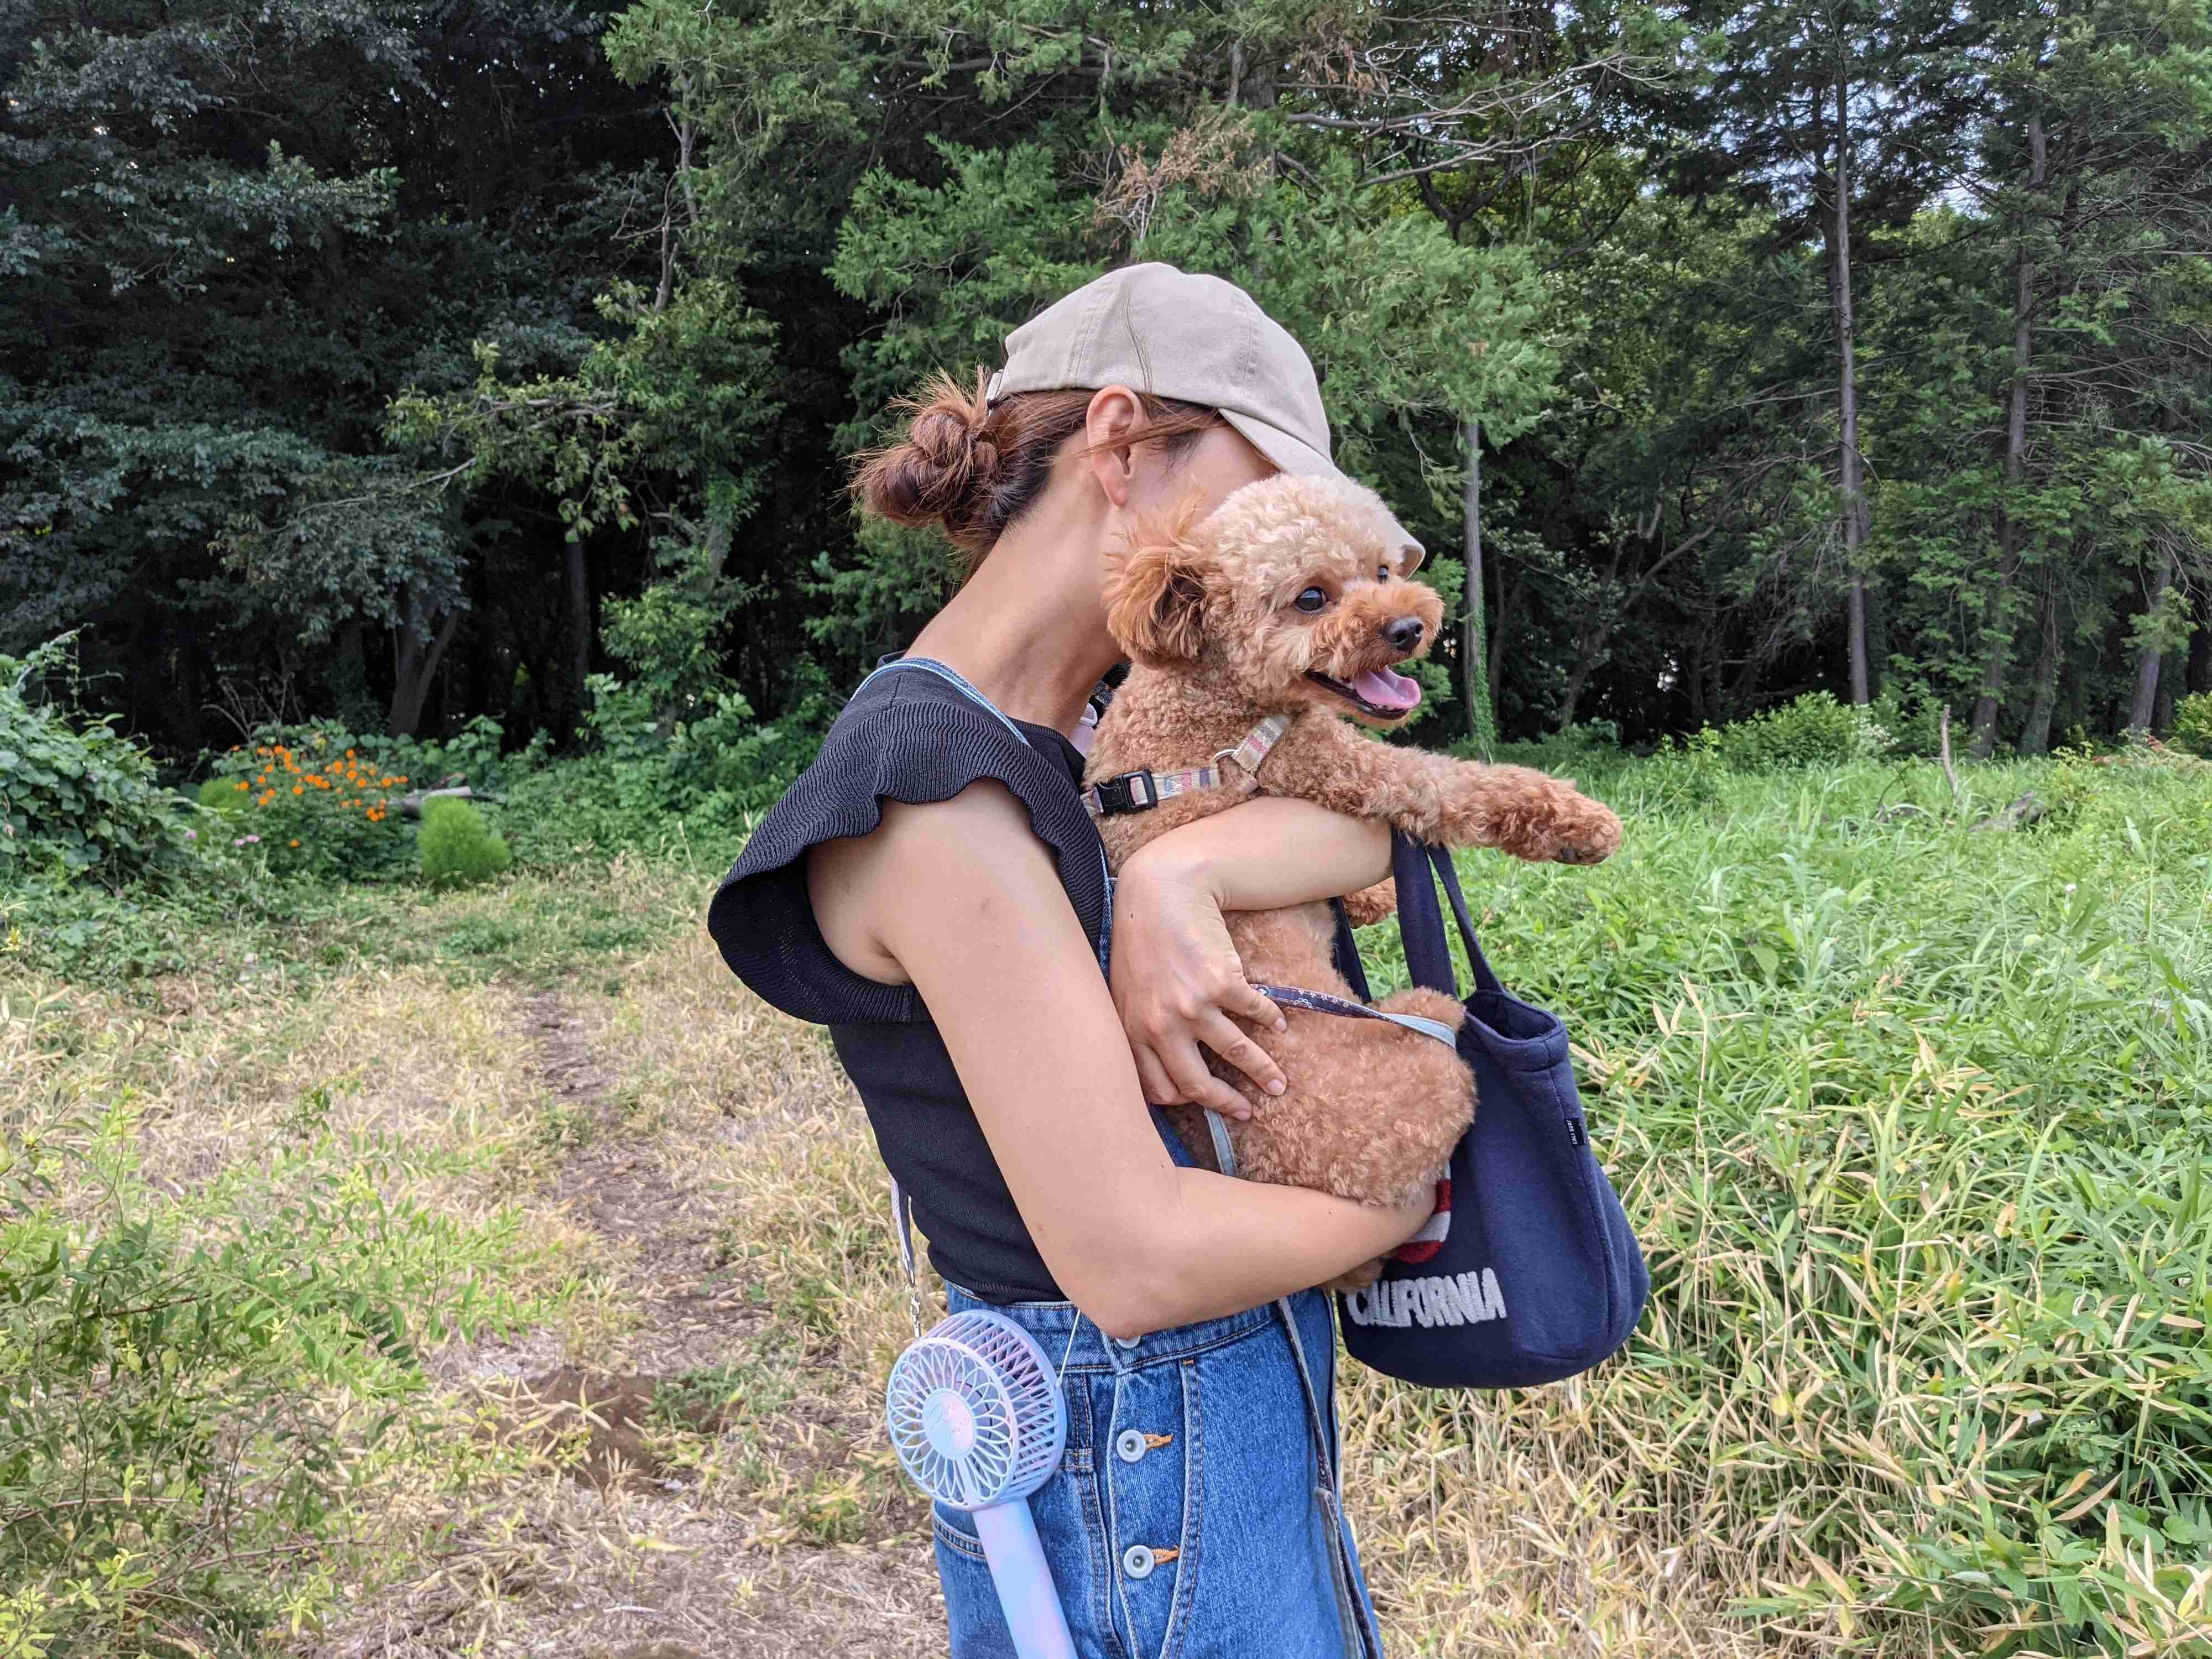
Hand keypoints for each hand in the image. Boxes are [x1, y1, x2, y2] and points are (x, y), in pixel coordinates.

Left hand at [1110, 843, 1287, 1117]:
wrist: (1161, 892)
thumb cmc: (1138, 940)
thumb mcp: (1125, 990)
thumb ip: (1140, 1027)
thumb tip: (1162, 1063)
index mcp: (1134, 1031)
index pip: (1161, 1089)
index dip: (1186, 1103)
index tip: (1206, 1105)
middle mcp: (1162, 1025)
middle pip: (1197, 1084)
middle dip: (1227, 1104)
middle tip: (1248, 1111)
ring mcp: (1194, 1006)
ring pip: (1236, 1054)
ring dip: (1263, 1073)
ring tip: (1279, 1084)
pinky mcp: (1223, 982)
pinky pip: (1255, 1012)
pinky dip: (1272, 1021)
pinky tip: (1279, 1025)